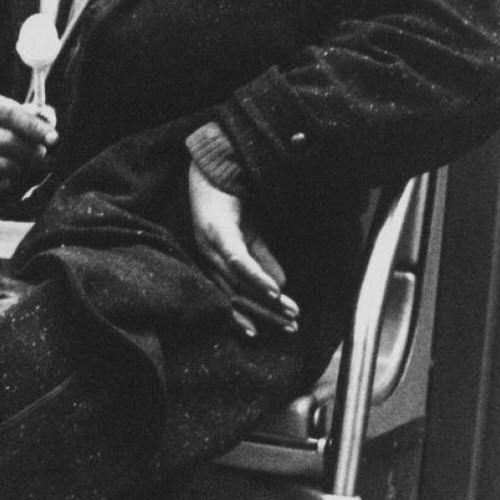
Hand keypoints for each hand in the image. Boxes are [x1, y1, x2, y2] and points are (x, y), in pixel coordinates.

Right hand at [0, 90, 55, 201]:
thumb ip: (23, 117)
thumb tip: (50, 132)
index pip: (8, 113)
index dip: (34, 127)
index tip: (54, 138)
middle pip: (6, 141)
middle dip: (31, 151)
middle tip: (42, 156)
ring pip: (2, 165)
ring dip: (20, 168)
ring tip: (22, 165)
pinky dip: (6, 182)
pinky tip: (5, 175)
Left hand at [188, 161, 298, 339]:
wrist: (216, 165)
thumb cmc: (230, 201)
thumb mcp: (252, 235)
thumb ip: (264, 260)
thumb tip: (280, 287)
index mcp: (216, 263)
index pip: (235, 297)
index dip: (254, 317)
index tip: (274, 334)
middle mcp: (209, 260)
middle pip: (238, 297)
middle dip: (266, 316)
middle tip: (290, 330)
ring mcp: (211, 247)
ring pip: (239, 284)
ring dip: (266, 300)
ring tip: (288, 314)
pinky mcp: (218, 232)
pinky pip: (238, 261)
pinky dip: (257, 276)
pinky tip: (274, 290)